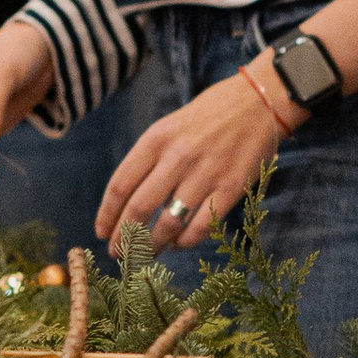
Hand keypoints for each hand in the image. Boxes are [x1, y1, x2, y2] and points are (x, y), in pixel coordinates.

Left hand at [98, 70, 291, 250]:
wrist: (257, 102)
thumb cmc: (207, 116)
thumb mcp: (169, 127)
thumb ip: (149, 160)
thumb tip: (128, 205)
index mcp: (156, 139)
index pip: (120, 185)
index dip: (107, 215)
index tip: (101, 233)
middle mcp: (177, 157)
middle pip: (139, 208)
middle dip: (124, 238)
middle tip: (118, 254)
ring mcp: (205, 174)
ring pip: (168, 223)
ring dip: (152, 246)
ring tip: (146, 255)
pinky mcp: (231, 188)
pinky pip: (202, 226)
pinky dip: (185, 241)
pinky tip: (178, 244)